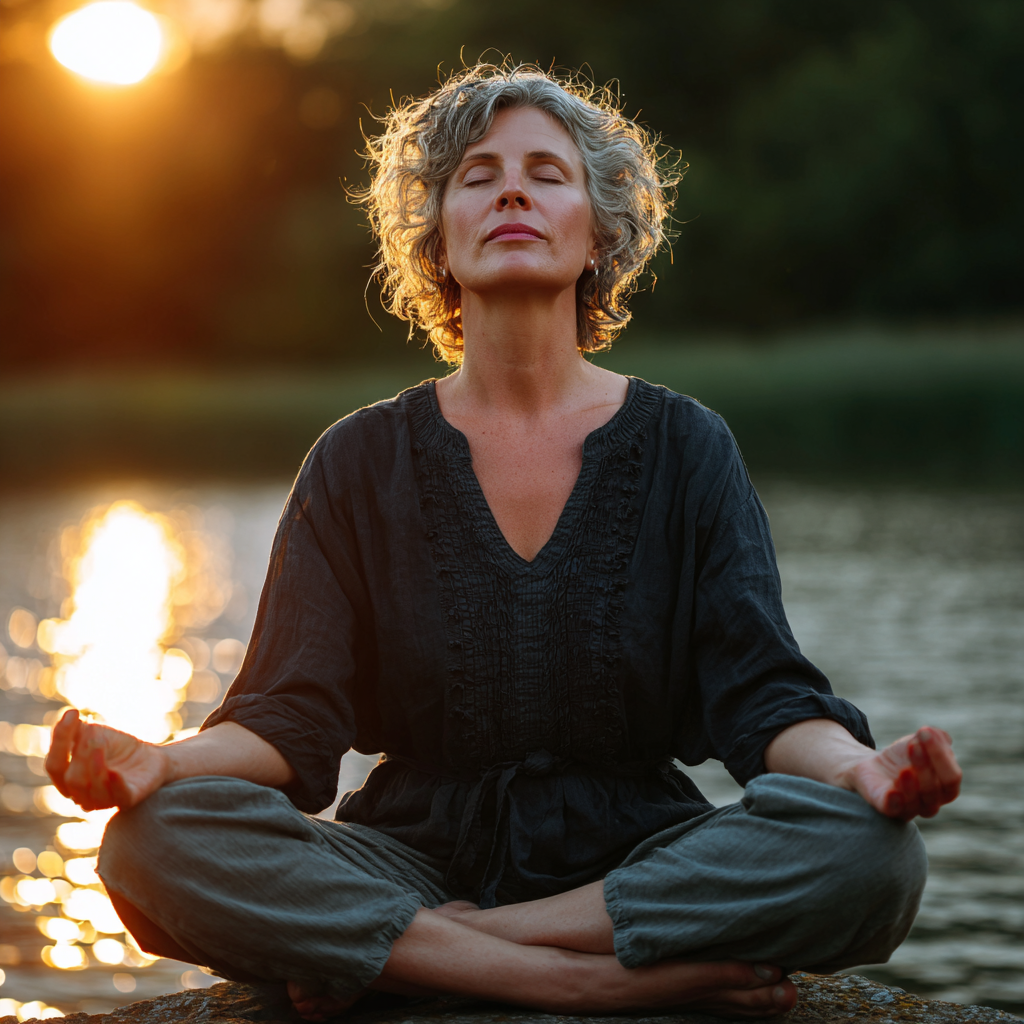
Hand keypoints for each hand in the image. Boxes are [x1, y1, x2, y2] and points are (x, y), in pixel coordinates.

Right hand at [45, 709, 170, 811]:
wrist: (149, 757)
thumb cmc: (115, 748)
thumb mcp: (94, 734)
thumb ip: (76, 729)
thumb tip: (69, 714)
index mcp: (67, 780)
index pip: (54, 766)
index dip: (60, 741)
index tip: (73, 713)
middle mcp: (81, 795)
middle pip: (72, 779)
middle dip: (81, 754)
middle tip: (93, 732)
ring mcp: (104, 801)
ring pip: (90, 789)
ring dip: (95, 765)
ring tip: (100, 743)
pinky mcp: (128, 800)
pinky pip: (119, 796)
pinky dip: (115, 784)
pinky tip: (114, 771)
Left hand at [846, 726, 960, 820]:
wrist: (873, 765)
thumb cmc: (904, 755)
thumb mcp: (919, 741)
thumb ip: (934, 737)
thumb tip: (937, 734)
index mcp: (945, 787)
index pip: (952, 777)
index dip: (941, 757)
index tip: (924, 732)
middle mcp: (931, 802)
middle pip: (935, 791)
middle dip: (925, 767)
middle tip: (913, 746)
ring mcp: (909, 808)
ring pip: (916, 803)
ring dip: (911, 785)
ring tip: (904, 769)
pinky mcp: (887, 808)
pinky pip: (893, 810)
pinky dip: (894, 802)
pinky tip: (892, 792)